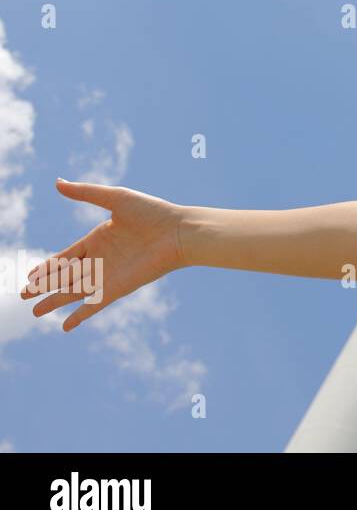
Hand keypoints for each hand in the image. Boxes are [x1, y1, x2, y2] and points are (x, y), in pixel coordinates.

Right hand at [19, 178, 188, 331]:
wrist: (179, 233)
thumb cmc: (153, 213)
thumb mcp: (115, 199)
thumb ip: (86, 193)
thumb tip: (57, 182)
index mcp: (98, 239)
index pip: (66, 256)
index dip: (48, 265)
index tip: (30, 274)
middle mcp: (100, 259)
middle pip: (65, 275)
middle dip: (44, 285)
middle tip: (25, 294)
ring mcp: (107, 275)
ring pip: (73, 291)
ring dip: (54, 301)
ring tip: (35, 311)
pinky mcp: (116, 288)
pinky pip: (93, 305)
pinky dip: (79, 316)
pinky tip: (66, 327)